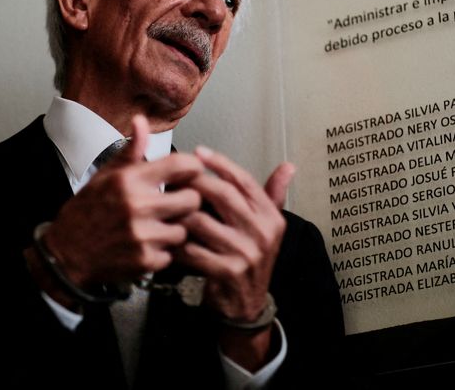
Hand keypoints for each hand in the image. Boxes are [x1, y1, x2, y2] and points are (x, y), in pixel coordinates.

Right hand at [38, 115, 203, 292]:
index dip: (193, 168)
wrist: (65, 255)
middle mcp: (138, 205)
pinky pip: (171, 254)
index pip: (182, 164)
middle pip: (193, 199)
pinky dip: (162, 253)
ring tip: (157, 227)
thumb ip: (131, 151)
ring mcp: (143, 235)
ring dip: (174, 229)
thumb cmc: (86, 212)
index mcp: (130, 180)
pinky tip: (146, 246)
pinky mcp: (145, 261)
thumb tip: (141, 121)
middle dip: (187, 201)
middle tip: (175, 204)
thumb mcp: (105, 176)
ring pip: (184, 229)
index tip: (190, 174)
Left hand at [176, 146, 294, 322]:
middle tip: (174, 178)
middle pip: (222, 194)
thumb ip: (272, 195)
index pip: (244, 181)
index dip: (220, 163)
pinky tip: (167, 237)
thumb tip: (289, 166)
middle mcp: (262, 232)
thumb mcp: (266, 227)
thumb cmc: (250, 258)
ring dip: (179, 213)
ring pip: (201, 221)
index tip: (198, 152)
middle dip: (194, 183)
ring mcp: (246, 253)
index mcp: (271, 216)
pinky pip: (192, 249)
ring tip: (165, 207)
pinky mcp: (227, 271)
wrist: (246, 304)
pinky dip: (176, 243)